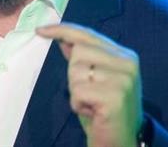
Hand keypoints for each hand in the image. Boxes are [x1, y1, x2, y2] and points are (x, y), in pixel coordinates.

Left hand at [36, 23, 141, 146]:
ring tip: (92, 103)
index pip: (88, 35)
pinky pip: (78, 91)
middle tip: (89, 94)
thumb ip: (83, 58)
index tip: (40, 30)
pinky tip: (93, 112)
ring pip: (76, 71)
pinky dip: (78, 104)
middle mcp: (127, 62)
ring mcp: (123, 79)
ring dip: (76, 91)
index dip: (62, 30)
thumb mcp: (93, 80)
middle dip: (74, 74)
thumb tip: (64, 39)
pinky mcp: (115, 96)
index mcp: (124, 55)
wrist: (122, 143)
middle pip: (79, 51)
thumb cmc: (104, 111)